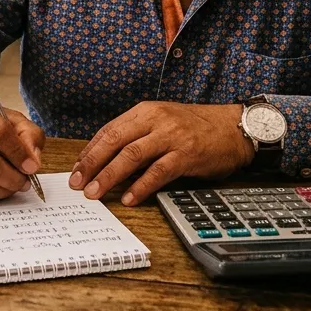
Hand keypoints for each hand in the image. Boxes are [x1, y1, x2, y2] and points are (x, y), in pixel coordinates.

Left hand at [70, 102, 252, 205]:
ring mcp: (172, 136)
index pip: (109, 131)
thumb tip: (108, 160)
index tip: (76, 169)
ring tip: (95, 193)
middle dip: (92, 163)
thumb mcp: (163, 122)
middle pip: (115, 140)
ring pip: (132, 155)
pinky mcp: (187, 154)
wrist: (234, 127)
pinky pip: (159, 171)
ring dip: (110, 176)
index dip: (89, 151)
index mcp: (145, 111)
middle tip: (77, 183)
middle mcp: (156, 120)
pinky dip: (142, 186)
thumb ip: (138, 136)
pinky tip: (130, 198)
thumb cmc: (196, 128)